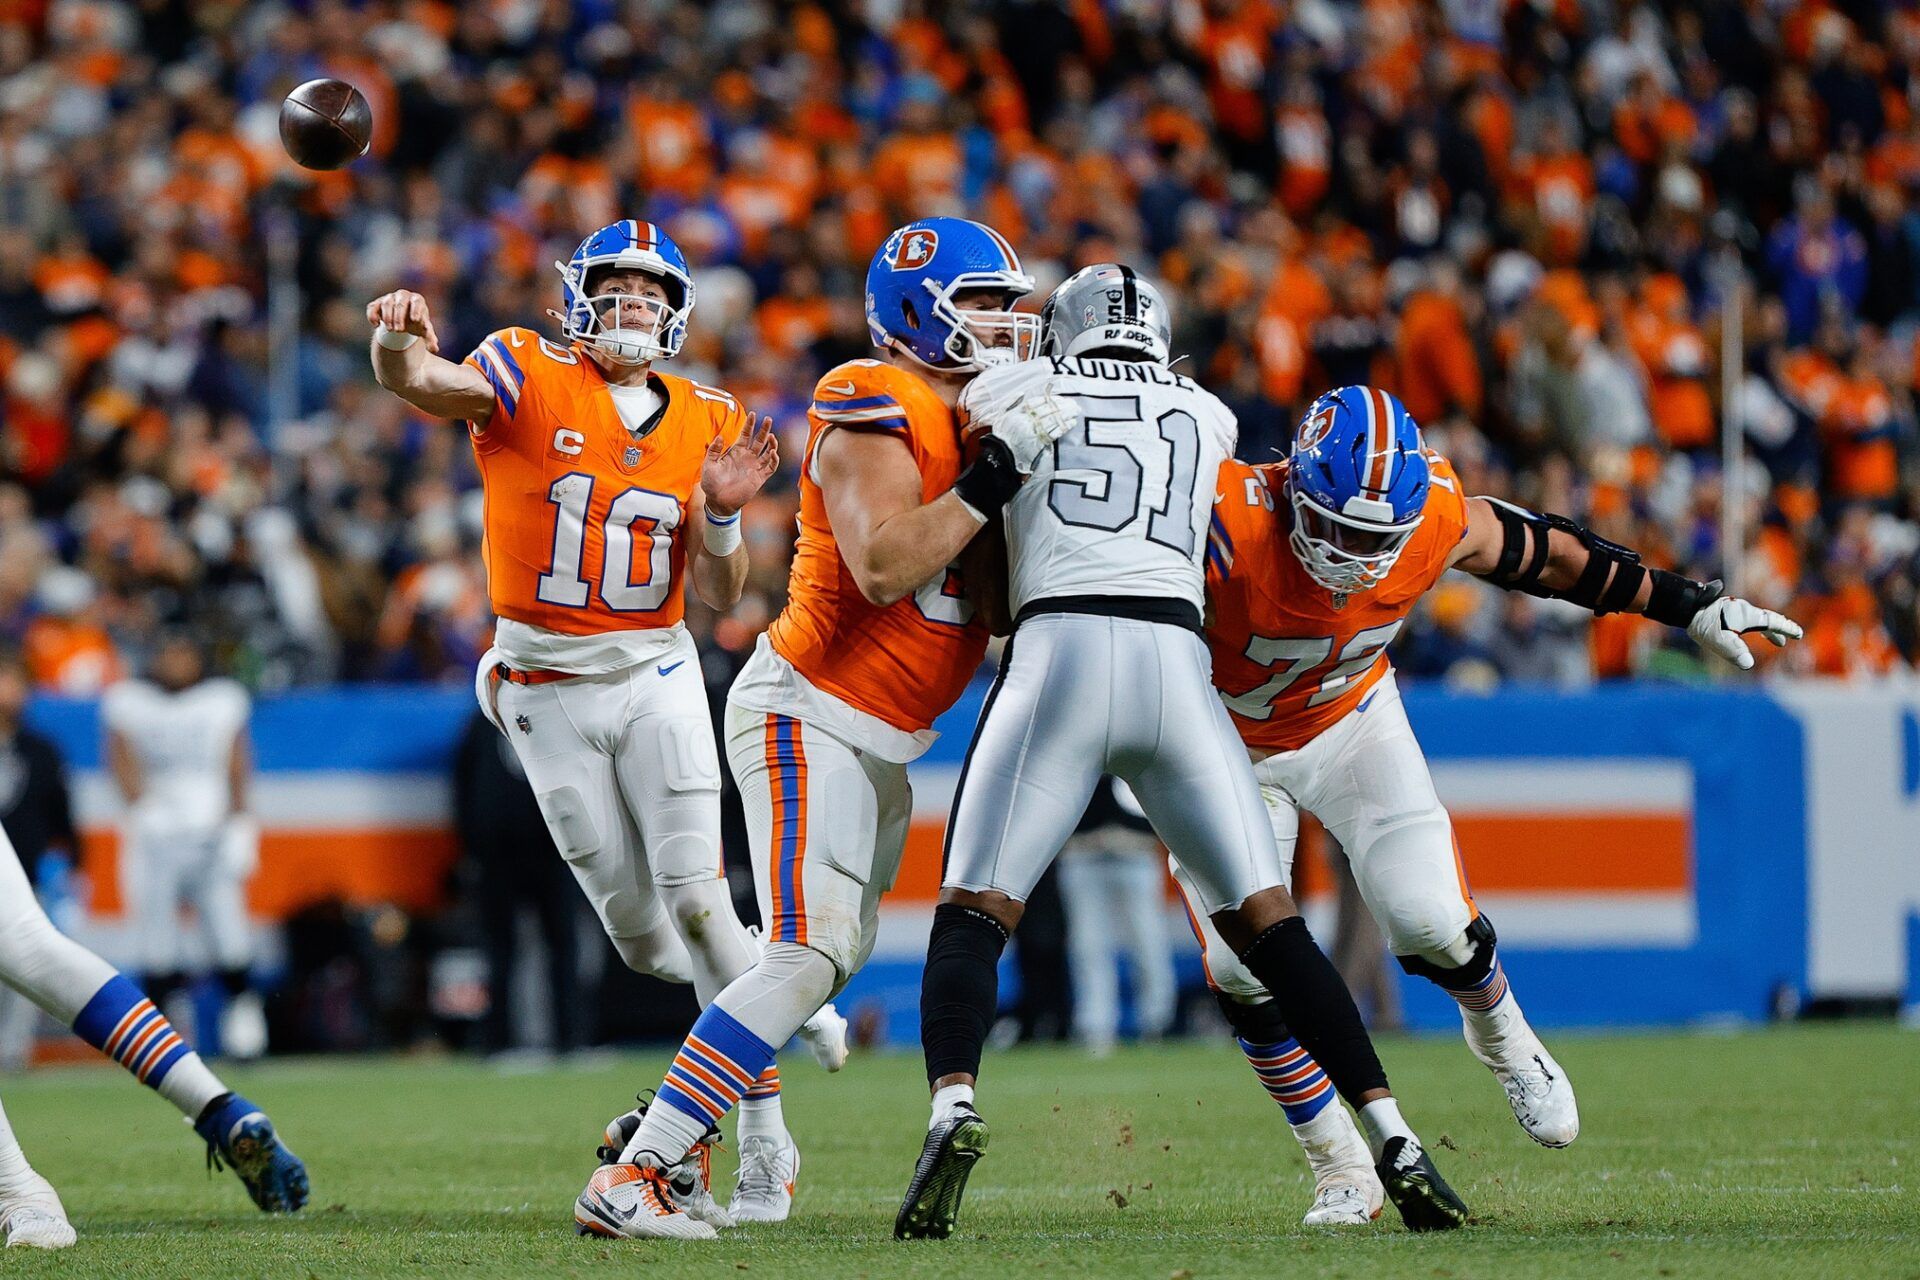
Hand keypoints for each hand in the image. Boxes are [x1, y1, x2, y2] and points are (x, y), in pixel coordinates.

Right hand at [365, 290, 440, 352]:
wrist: (404, 321)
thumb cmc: (417, 324)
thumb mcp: (424, 331)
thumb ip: (430, 338)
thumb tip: (434, 349)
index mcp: (417, 300)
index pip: (417, 301)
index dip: (416, 309)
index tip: (415, 320)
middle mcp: (403, 296)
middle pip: (401, 303)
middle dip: (399, 317)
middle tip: (399, 331)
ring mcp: (389, 299)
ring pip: (387, 303)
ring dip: (388, 317)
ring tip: (390, 330)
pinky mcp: (377, 304)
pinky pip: (372, 307)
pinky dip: (372, 315)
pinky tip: (376, 325)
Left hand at [702, 414, 779, 517]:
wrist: (718, 502)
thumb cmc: (711, 483)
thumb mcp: (708, 464)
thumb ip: (714, 450)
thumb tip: (720, 436)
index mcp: (736, 451)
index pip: (745, 434)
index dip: (750, 424)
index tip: (753, 414)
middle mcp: (747, 457)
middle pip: (759, 440)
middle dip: (764, 429)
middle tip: (768, 419)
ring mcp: (754, 467)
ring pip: (767, 452)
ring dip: (771, 444)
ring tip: (771, 437)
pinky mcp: (760, 478)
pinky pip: (771, 467)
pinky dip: (774, 460)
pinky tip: (772, 453)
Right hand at [987, 390, 1079, 473]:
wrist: (1002, 456)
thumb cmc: (1002, 436)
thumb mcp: (1001, 416)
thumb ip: (1010, 402)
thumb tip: (1021, 393)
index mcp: (1018, 413)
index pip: (1037, 402)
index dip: (1050, 399)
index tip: (1060, 398)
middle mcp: (1027, 421)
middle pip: (1048, 409)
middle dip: (1063, 405)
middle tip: (1073, 403)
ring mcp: (1034, 432)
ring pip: (1053, 420)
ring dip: (1067, 414)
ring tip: (1076, 411)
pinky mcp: (1040, 443)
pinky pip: (1055, 432)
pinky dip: (1064, 427)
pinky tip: (1072, 423)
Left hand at [1686, 595, 1803, 670]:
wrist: (1687, 607)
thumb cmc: (1705, 625)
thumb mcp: (1721, 641)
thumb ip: (1736, 652)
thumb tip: (1748, 665)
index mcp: (1748, 616)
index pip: (1773, 622)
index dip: (1786, 629)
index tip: (1798, 633)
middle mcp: (1745, 610)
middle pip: (1768, 619)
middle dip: (1781, 628)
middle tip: (1793, 635)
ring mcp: (1735, 609)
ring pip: (1758, 618)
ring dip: (1769, 629)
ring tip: (1776, 641)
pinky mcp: (1726, 610)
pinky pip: (1747, 618)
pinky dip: (1756, 625)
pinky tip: (1750, 632)